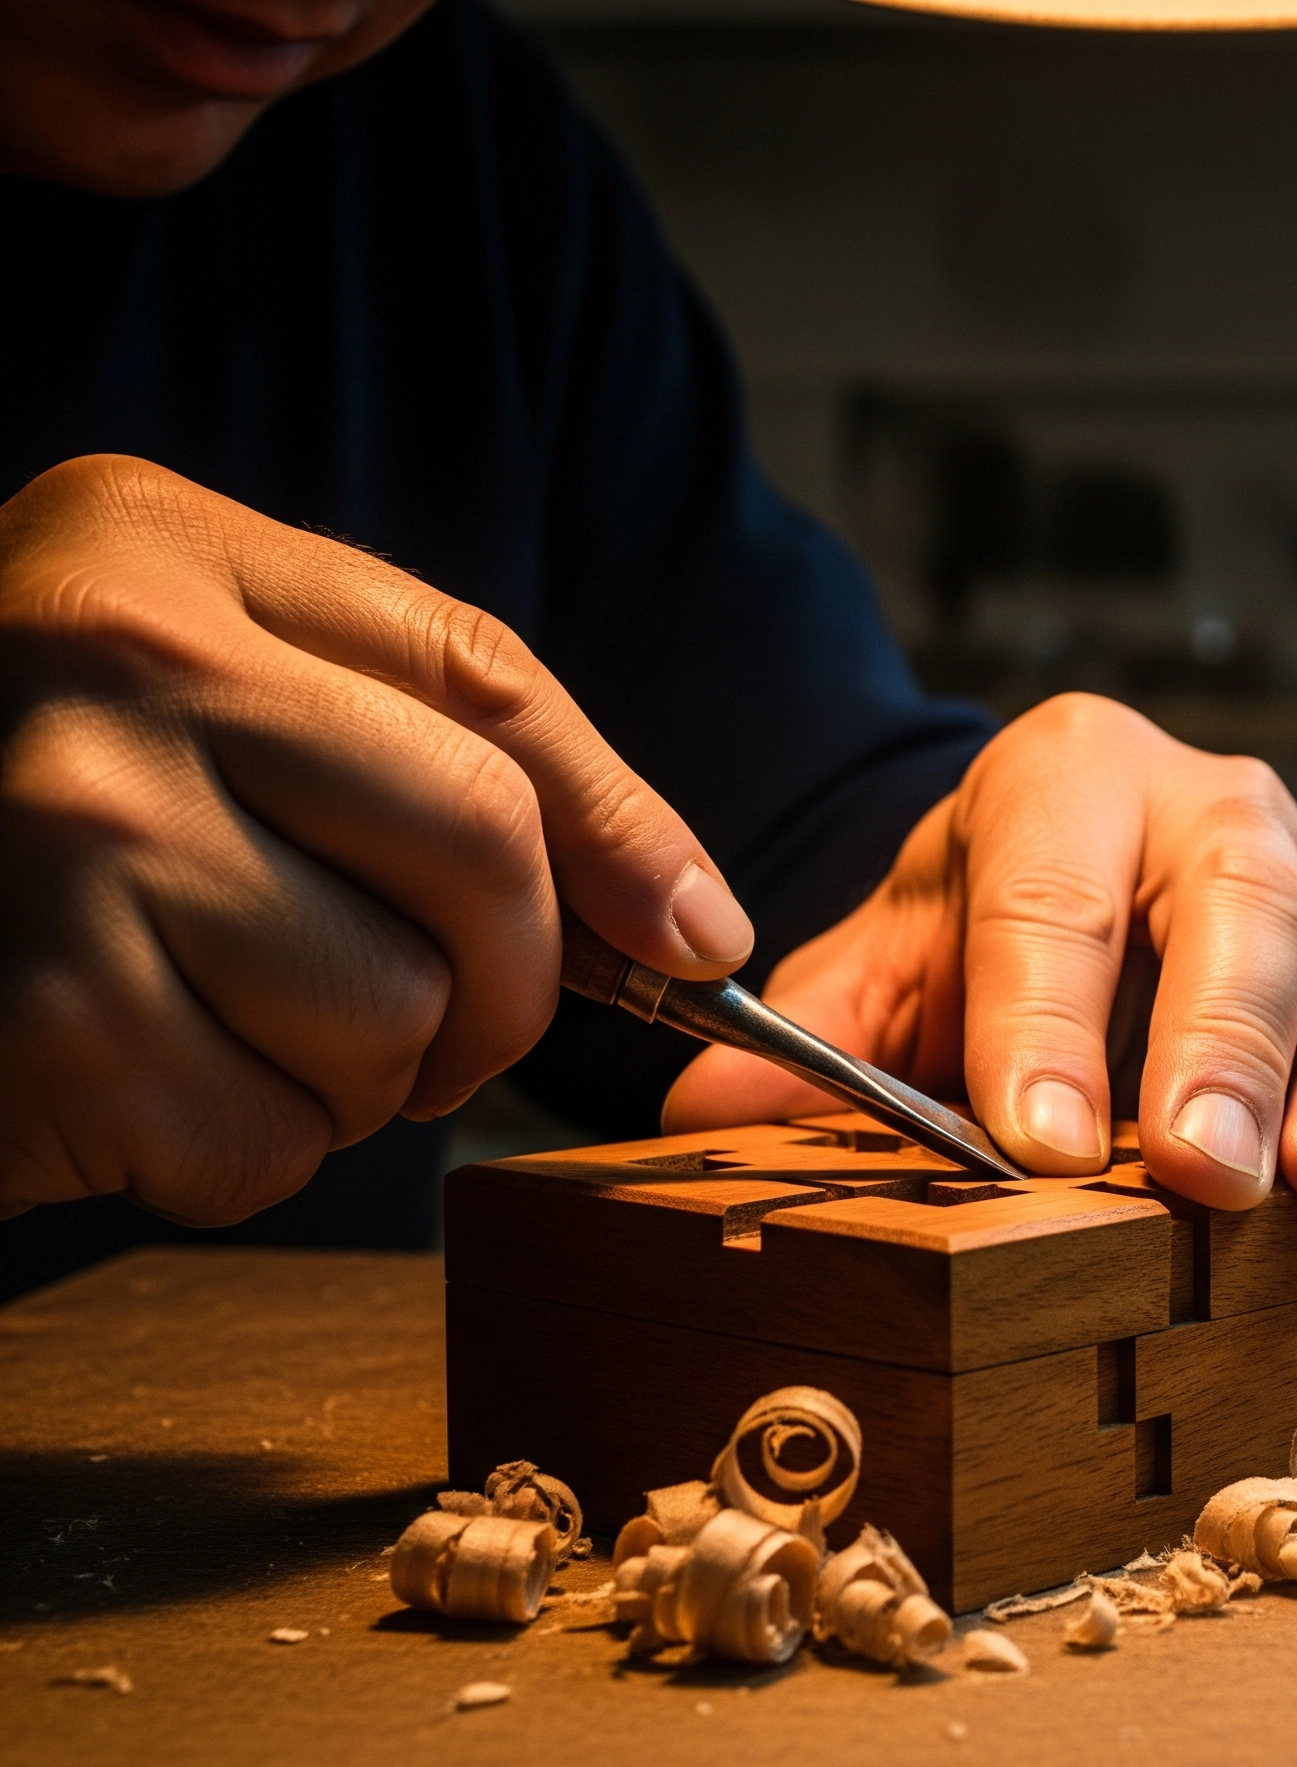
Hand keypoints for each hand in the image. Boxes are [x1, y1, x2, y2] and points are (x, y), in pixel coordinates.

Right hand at [0, 455, 753, 1224]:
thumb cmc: (23, 796)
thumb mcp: (198, 682)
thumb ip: (434, 744)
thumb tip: (698, 925)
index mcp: (161, 553)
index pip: (484, 682)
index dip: (624, 827)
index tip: (695, 938)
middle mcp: (110, 668)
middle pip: (482, 853)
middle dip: (508, 981)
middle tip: (445, 1020)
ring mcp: (61, 843)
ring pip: (389, 1020)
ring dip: (356, 1076)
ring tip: (229, 1024)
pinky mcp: (33, 1023)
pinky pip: (265, 1143)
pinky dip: (242, 1151)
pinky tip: (140, 1082)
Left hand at [664, 695, 1296, 1216]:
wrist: (1093, 867)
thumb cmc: (1000, 915)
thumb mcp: (892, 951)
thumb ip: (812, 1030)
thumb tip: (708, 1109)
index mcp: (1071, 778)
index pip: (1057, 889)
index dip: (1047, 1018)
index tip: (1035, 1141)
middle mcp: (1212, 809)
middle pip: (1241, 902)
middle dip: (1226, 1043)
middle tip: (1205, 1169)